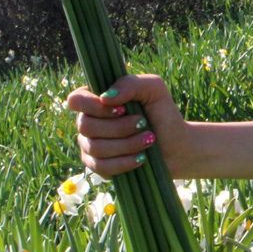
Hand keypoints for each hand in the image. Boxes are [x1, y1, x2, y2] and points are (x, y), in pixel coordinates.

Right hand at [66, 74, 189, 177]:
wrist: (176, 146)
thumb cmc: (163, 114)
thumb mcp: (154, 89)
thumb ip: (130, 84)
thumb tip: (105, 98)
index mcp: (97, 99)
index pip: (76, 99)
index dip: (93, 106)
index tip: (122, 109)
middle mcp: (88, 121)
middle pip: (86, 126)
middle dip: (119, 127)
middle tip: (144, 124)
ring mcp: (90, 145)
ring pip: (95, 147)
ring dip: (126, 144)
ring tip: (149, 140)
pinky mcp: (98, 166)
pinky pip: (100, 167)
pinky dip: (123, 163)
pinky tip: (141, 158)